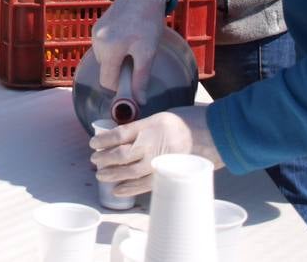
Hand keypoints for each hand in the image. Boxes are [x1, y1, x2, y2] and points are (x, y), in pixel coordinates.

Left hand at [90, 106, 221, 195]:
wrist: (214, 133)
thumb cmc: (188, 122)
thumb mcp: (161, 117)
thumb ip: (142, 128)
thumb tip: (123, 138)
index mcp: (150, 125)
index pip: (119, 134)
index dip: (103, 140)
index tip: (93, 143)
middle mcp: (153, 143)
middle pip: (121, 154)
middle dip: (104, 158)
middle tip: (94, 160)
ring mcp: (161, 160)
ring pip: (130, 171)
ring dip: (113, 174)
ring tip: (101, 175)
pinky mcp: (168, 174)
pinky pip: (145, 184)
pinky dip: (129, 188)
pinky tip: (117, 190)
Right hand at [91, 0, 166, 101]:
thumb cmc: (148, 23)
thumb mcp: (147, 52)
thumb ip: (141, 78)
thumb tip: (139, 101)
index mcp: (108, 51)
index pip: (107, 82)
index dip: (121, 86)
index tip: (134, 82)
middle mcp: (97, 43)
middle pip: (105, 70)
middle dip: (119, 71)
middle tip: (136, 60)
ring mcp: (95, 33)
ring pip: (104, 59)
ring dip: (116, 59)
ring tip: (133, 47)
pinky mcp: (97, 26)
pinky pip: (103, 47)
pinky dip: (113, 48)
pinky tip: (126, 38)